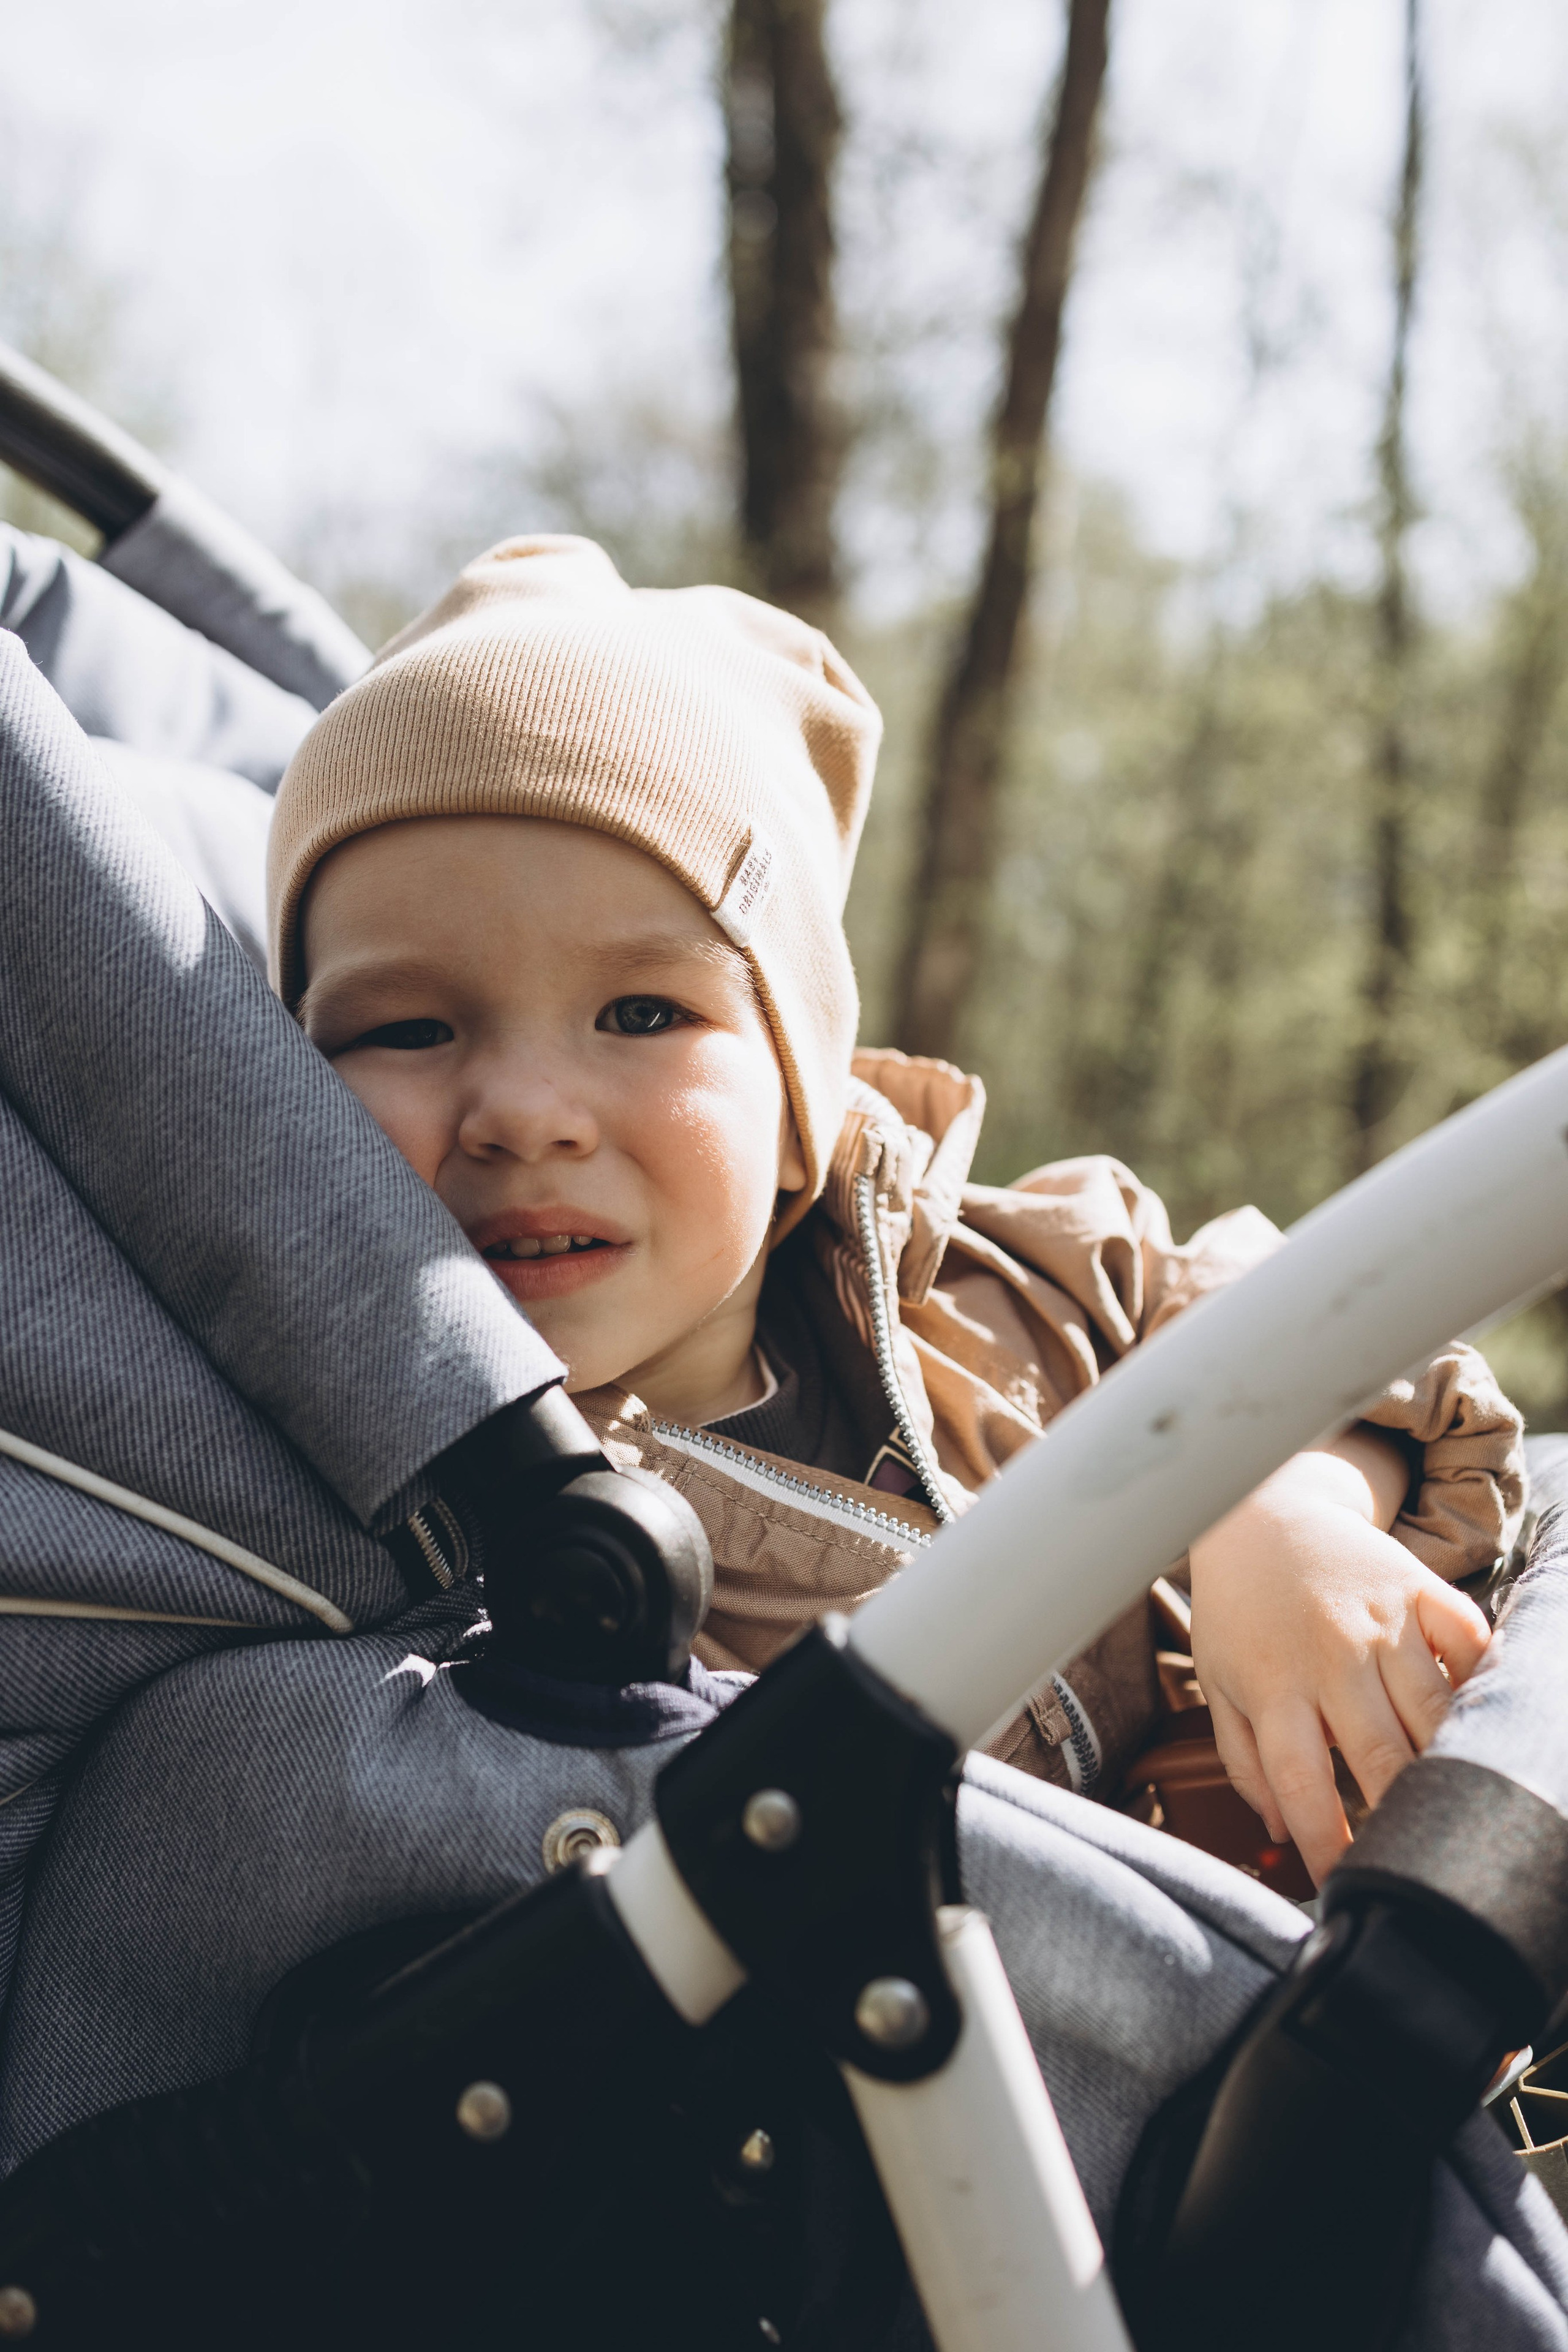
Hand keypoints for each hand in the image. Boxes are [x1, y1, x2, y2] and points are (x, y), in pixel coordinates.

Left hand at [1188, 1444, 1490, 1884]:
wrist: (1262, 1515)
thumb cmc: (1241, 1614)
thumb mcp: (1219, 1683)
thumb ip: (1244, 1760)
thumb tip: (1280, 1832)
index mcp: (1274, 1687)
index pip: (1304, 1786)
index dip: (1328, 1846)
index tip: (1345, 1888)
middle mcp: (1330, 1656)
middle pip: (1381, 1756)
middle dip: (1403, 1817)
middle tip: (1418, 1861)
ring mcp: (1380, 1620)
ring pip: (1433, 1709)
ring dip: (1451, 1761)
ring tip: (1462, 1805)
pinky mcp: (1417, 1588)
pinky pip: (1469, 1642)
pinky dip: (1484, 1679)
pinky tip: (1486, 1715)